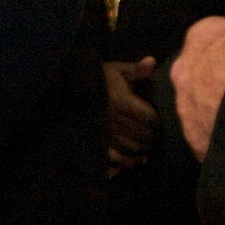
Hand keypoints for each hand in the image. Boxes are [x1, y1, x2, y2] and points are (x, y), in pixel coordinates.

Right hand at [103, 58, 157, 175]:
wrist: (67, 91)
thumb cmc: (96, 80)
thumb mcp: (114, 71)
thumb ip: (135, 69)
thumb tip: (152, 61)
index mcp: (121, 101)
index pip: (150, 118)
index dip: (157, 120)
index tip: (157, 120)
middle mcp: (114, 120)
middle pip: (145, 135)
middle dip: (152, 135)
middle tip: (154, 134)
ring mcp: (105, 136)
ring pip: (134, 149)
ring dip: (143, 148)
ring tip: (146, 144)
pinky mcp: (98, 147)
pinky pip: (119, 161)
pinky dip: (131, 162)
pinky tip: (139, 159)